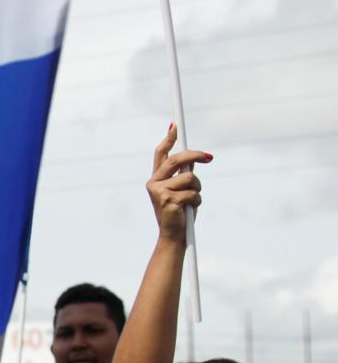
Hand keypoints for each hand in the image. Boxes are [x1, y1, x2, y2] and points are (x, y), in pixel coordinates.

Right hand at [148, 123, 210, 243]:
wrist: (173, 236)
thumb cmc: (179, 214)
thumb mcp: (181, 191)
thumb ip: (184, 176)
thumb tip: (195, 160)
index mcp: (156, 179)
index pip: (161, 154)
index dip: (168, 139)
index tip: (175, 125)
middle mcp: (154, 183)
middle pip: (177, 160)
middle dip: (195, 155)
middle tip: (209, 157)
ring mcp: (159, 191)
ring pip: (190, 179)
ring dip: (198, 189)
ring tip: (192, 201)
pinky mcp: (168, 200)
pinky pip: (193, 193)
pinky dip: (197, 201)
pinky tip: (189, 210)